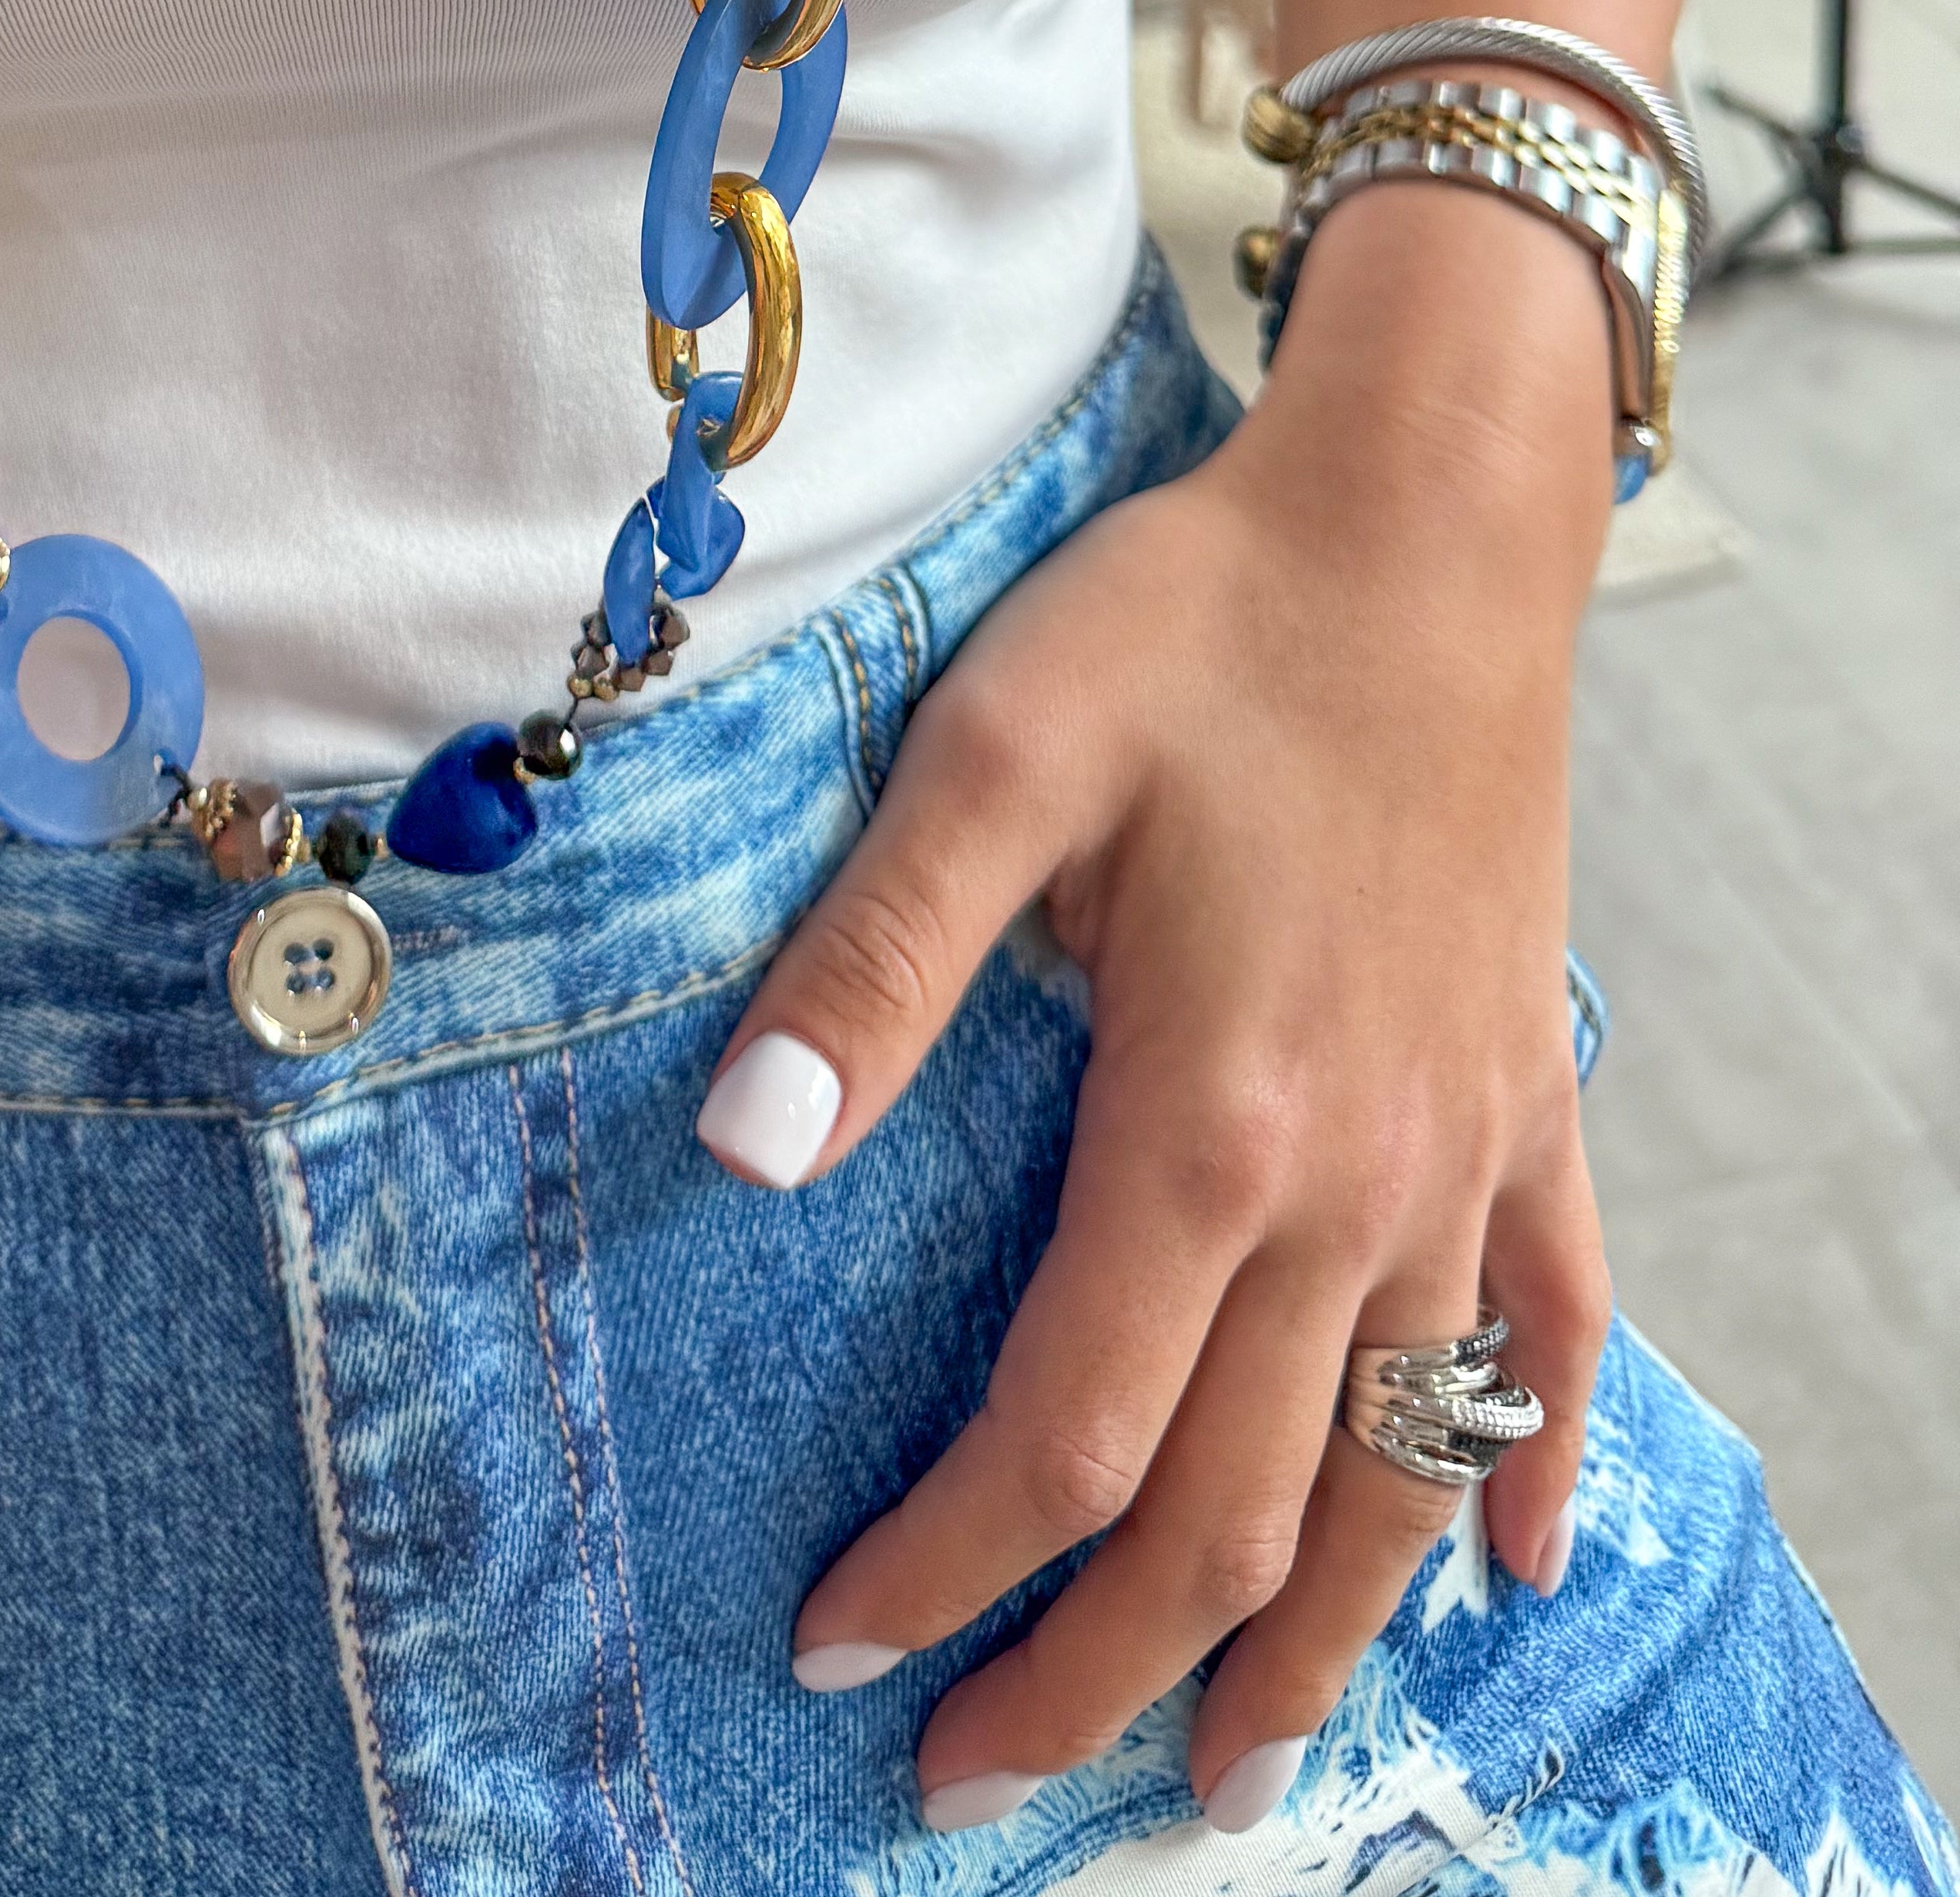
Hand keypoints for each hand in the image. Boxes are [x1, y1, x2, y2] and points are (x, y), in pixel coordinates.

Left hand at [697, 194, 1620, 1831]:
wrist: (1423, 521)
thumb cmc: (1199, 624)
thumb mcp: (992, 751)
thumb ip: (872, 962)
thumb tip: (739, 1148)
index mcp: (1211, 1122)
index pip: (1069, 1434)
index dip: (951, 1563)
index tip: (838, 1639)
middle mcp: (1359, 1184)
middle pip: (1232, 1517)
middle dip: (1096, 1678)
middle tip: (976, 1784)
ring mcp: (1467, 1155)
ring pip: (1397, 1479)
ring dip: (1310, 1648)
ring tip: (1223, 1780)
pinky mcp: (1528, 1099)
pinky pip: (1552, 1331)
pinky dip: (1525, 1463)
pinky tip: (1512, 1565)